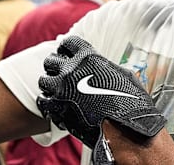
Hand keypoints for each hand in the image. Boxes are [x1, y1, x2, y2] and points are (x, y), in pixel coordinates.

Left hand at [37, 36, 165, 163]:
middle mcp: (71, 70)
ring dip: (50, 85)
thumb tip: (102, 67)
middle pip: (51, 60)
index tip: (67, 54)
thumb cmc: (131, 101)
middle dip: (56, 66)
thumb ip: (106, 66)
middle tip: (62, 74)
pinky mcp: (57, 109)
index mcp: (88, 57)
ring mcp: (61, 90)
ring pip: (43, 80)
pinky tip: (54, 106)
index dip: (67, 49)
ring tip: (58, 91)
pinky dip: (47, 103)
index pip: (68, 43)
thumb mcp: (124, 74)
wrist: (126, 129)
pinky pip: (42, 101)